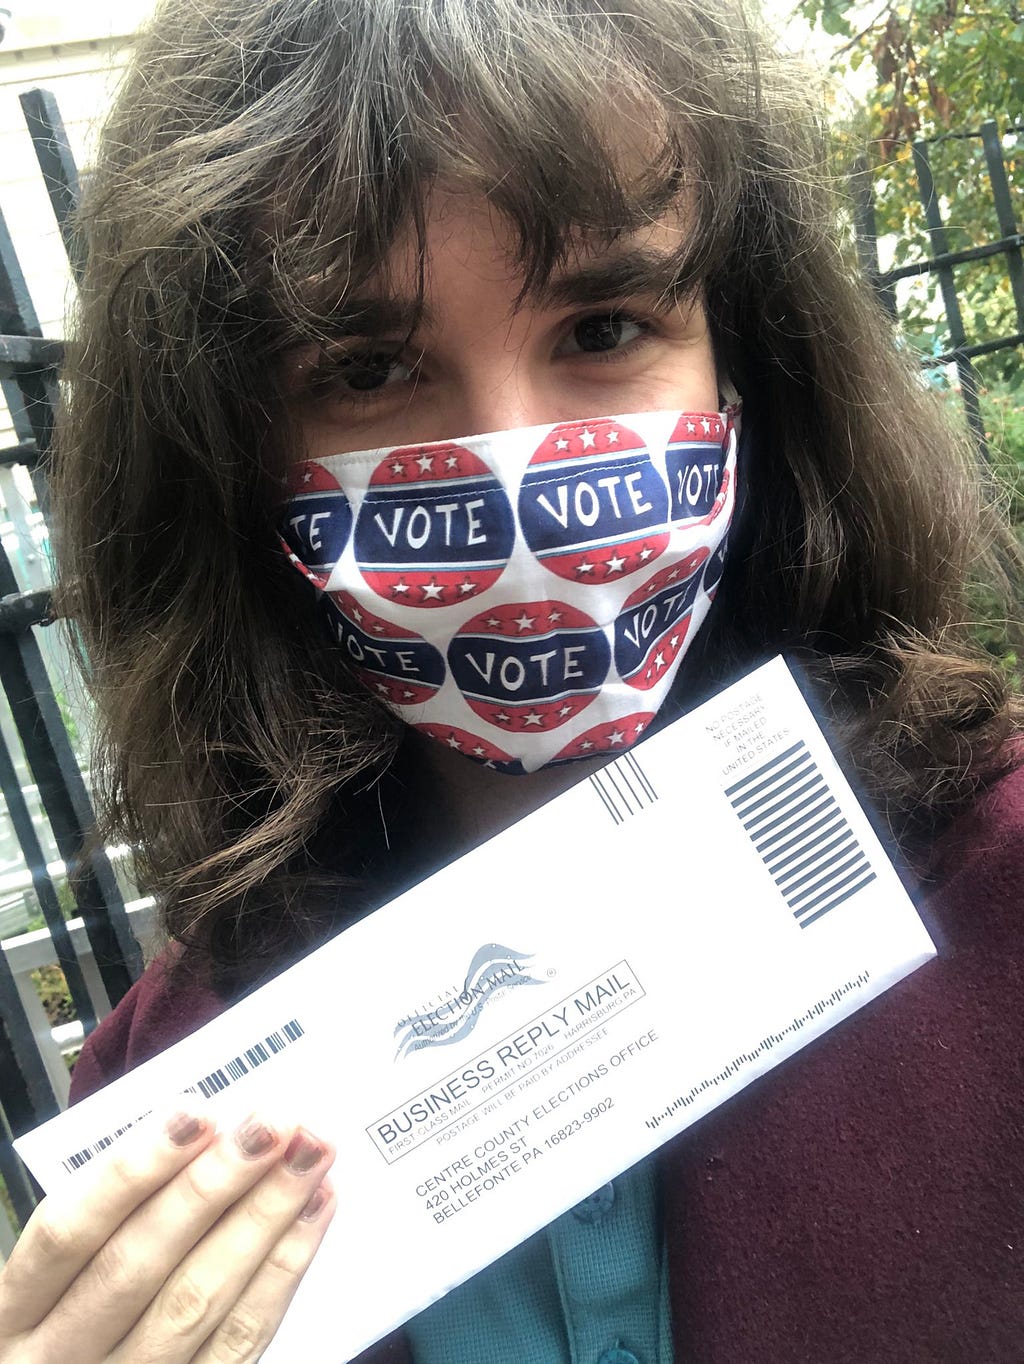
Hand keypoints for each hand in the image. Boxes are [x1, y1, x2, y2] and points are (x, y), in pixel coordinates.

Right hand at [0, 1108, 335, 1361]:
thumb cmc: (73, 1309)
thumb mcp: (63, 1267)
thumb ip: (120, 1208)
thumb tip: (206, 1131)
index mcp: (15, 1309)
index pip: (68, 1231)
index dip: (133, 1168)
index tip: (195, 1113)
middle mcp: (59, 1356)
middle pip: (137, 1265)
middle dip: (213, 1185)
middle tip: (270, 1125)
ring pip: (196, 1301)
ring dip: (263, 1218)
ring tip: (307, 1156)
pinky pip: (241, 1338)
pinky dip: (284, 1268)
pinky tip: (312, 1211)